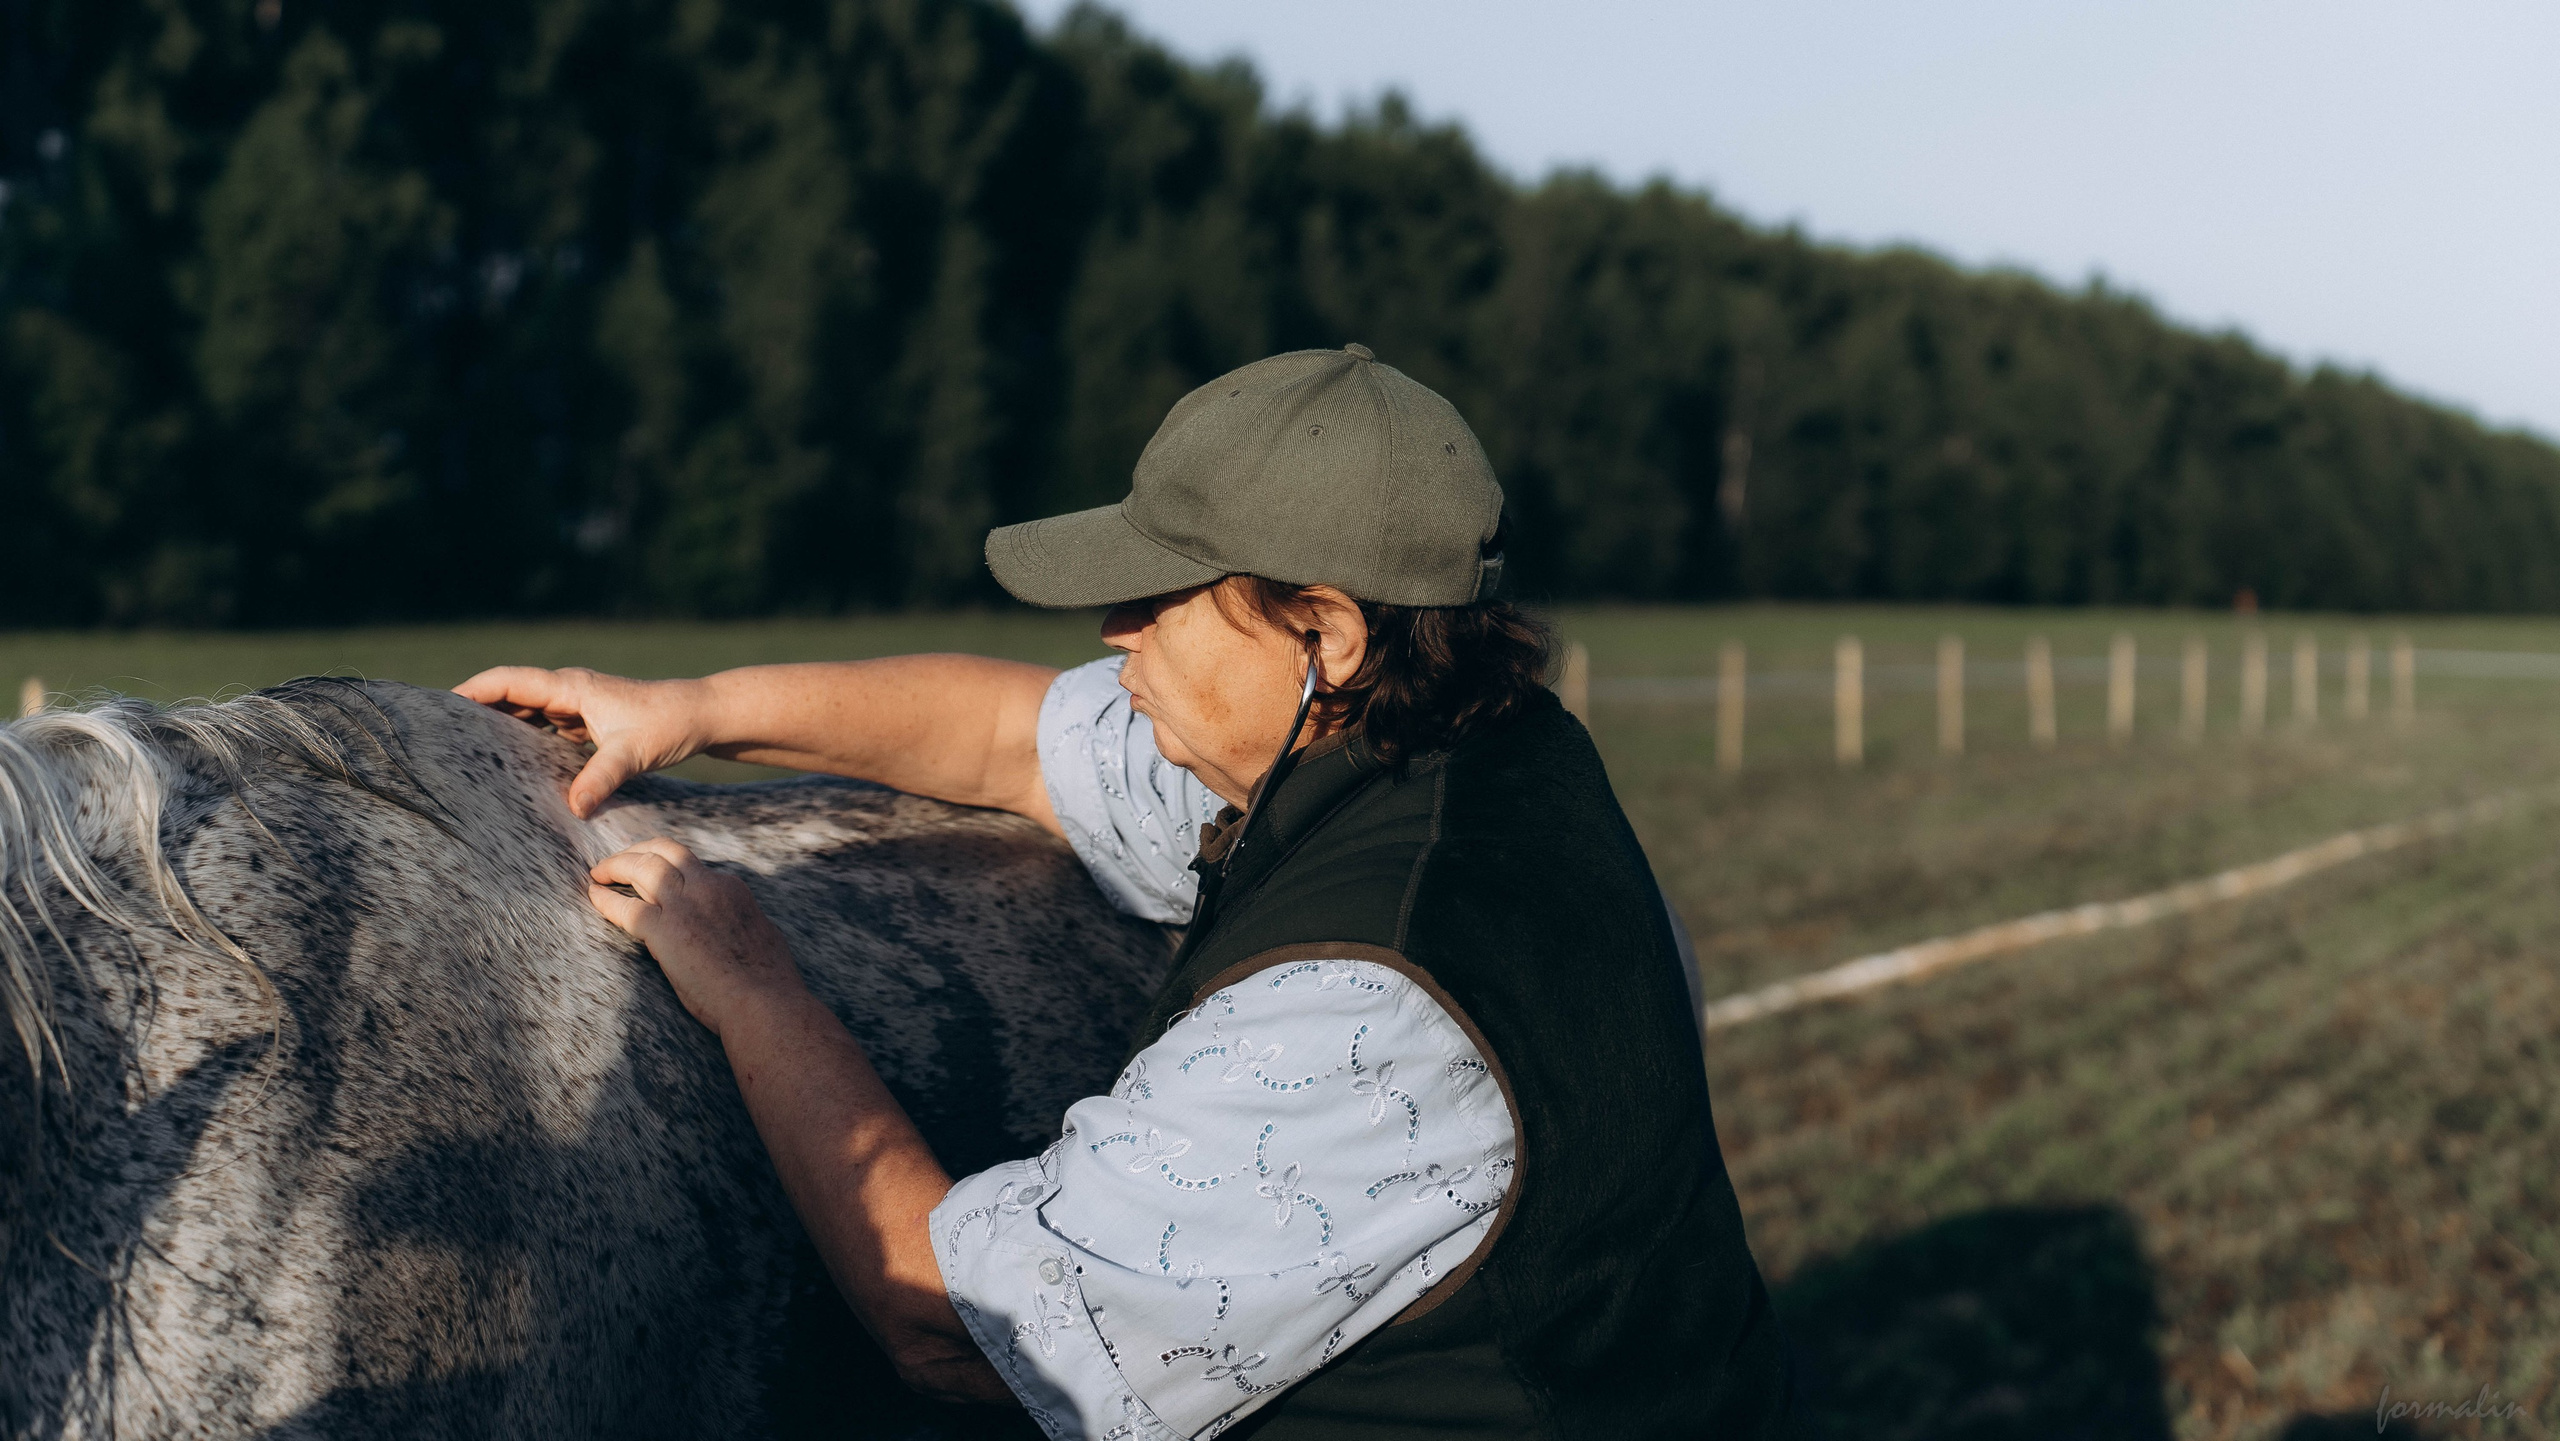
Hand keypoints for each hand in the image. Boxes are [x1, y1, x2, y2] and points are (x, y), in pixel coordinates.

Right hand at [456, 666, 708, 816]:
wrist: (700, 715)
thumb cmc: (669, 725)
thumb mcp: (634, 754)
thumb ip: (601, 779)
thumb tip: (572, 809)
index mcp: (572, 688)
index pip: (510, 681)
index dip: (473, 690)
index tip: (441, 704)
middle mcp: (569, 690)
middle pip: (510, 693)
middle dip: (475, 708)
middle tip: (439, 732)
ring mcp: (576, 704)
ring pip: (525, 709)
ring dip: (497, 723)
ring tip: (461, 746)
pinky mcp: (585, 721)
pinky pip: (543, 726)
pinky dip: (522, 737)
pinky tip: (508, 760)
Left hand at [589, 838, 806, 1034]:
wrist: (762, 1000)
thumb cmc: (769, 978)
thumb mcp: (761, 932)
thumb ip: (741, 919)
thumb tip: (736, 922)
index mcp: (730, 887)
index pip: (691, 865)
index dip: (668, 867)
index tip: (653, 874)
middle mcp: (706, 886)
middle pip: (665, 850)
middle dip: (638, 850)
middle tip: (618, 860)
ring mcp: (683, 905)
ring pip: (642, 866)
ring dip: (616, 864)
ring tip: (599, 872)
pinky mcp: (663, 930)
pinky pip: (625, 906)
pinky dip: (606, 899)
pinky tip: (594, 895)